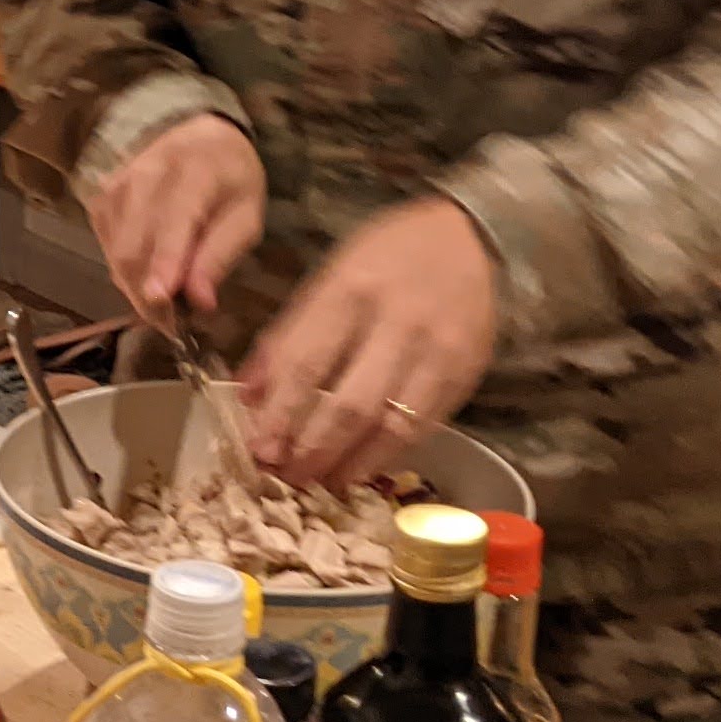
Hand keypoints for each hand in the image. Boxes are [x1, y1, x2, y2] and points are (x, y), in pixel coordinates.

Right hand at [87, 114, 264, 319]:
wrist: (198, 136)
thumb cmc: (230, 179)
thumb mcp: (246, 216)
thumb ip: (221, 256)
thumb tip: (199, 302)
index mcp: (195, 172)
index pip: (173, 221)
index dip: (164, 263)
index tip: (160, 301)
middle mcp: (147, 174)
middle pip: (132, 246)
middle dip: (146, 294)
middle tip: (172, 323)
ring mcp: (117, 185)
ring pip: (114, 253)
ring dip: (136, 285)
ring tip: (165, 294)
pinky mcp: (101, 198)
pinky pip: (106, 247)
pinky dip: (125, 268)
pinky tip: (148, 268)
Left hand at [241, 198, 498, 487]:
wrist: (471, 238)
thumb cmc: (385, 257)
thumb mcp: (327, 276)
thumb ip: (288, 334)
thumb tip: (249, 392)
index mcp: (350, 290)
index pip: (306, 365)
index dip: (279, 415)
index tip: (259, 450)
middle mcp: (396, 323)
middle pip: (348, 405)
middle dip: (311, 450)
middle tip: (285, 478)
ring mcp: (437, 352)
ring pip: (389, 425)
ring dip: (350, 462)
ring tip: (320, 483)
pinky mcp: (466, 373)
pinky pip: (423, 427)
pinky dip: (388, 454)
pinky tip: (362, 468)